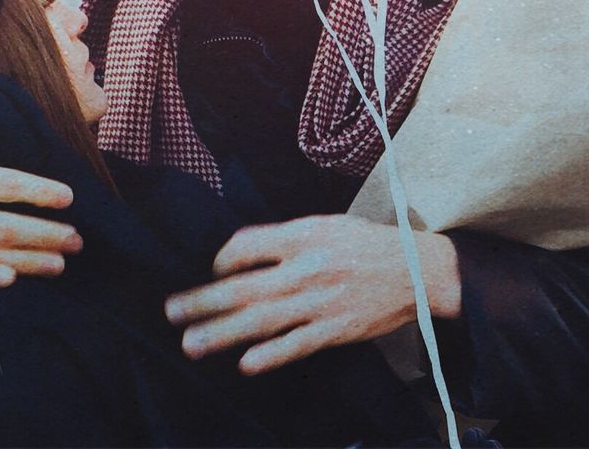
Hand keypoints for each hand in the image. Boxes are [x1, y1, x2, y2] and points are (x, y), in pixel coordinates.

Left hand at [165, 214, 460, 373]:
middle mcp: (307, 267)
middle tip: (171, 311)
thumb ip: (286, 238)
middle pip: (245, 286)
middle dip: (204, 300)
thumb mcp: (325, 224)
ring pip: (263, 319)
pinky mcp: (336, 329)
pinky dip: (271, 354)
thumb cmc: (365, 243)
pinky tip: (245, 364)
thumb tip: (242, 254)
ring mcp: (321, 301)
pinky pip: (297, 344)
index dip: (222, 259)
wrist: (417, 271)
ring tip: (191, 343)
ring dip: (223, 333)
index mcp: (303, 234)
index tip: (212, 270)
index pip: (247, 245)